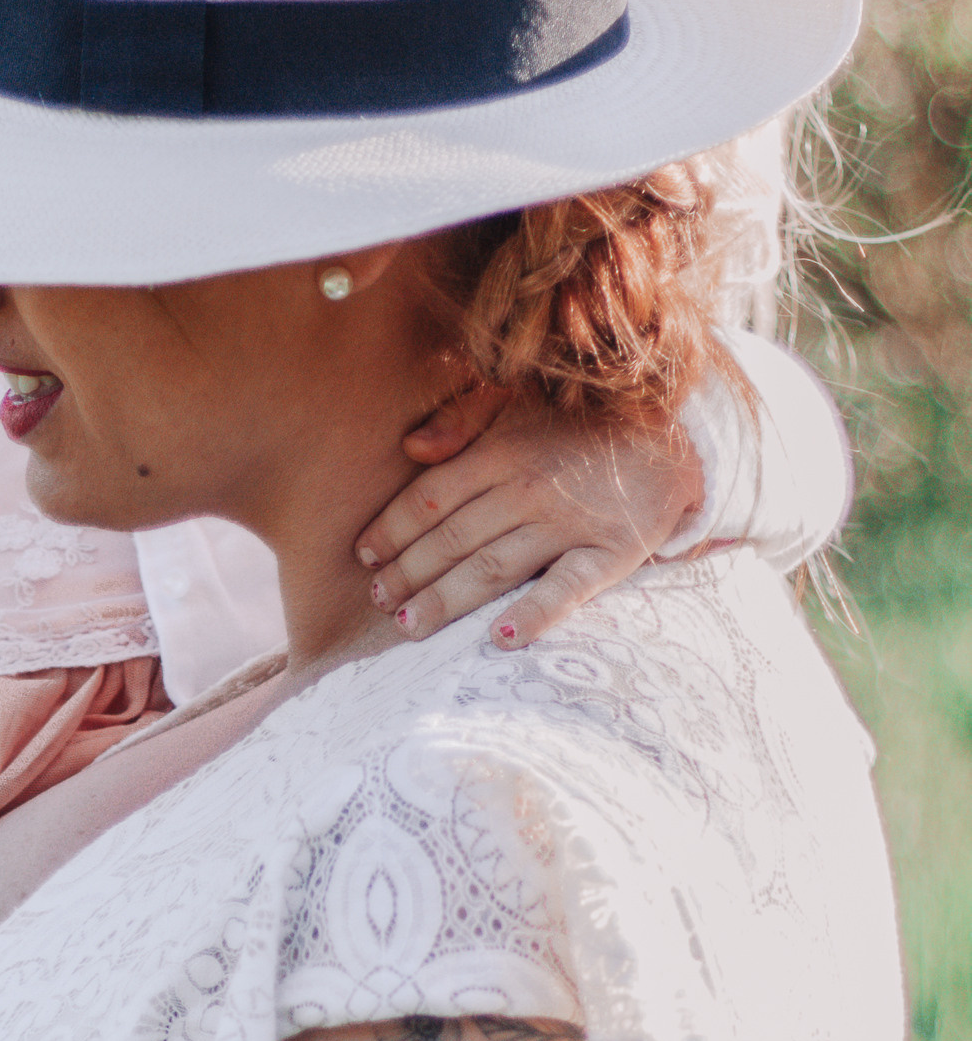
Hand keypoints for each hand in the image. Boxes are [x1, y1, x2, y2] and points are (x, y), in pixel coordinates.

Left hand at [356, 378, 702, 646]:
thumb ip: (464, 419)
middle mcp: (529, 488)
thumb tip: (411, 448)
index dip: (391, 530)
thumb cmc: (584, 424)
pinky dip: (535, 614)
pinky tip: (500, 638)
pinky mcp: (611, 554)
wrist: (678, 434)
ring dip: (446, 600)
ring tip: (409, 625)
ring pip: (492, 567)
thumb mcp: (522, 402)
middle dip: (407, 572)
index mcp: (503, 451)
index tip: (363, 557)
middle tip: (377, 601)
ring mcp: (570, 524)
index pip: (430, 498)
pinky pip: (567, 589)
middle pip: (451, 539)